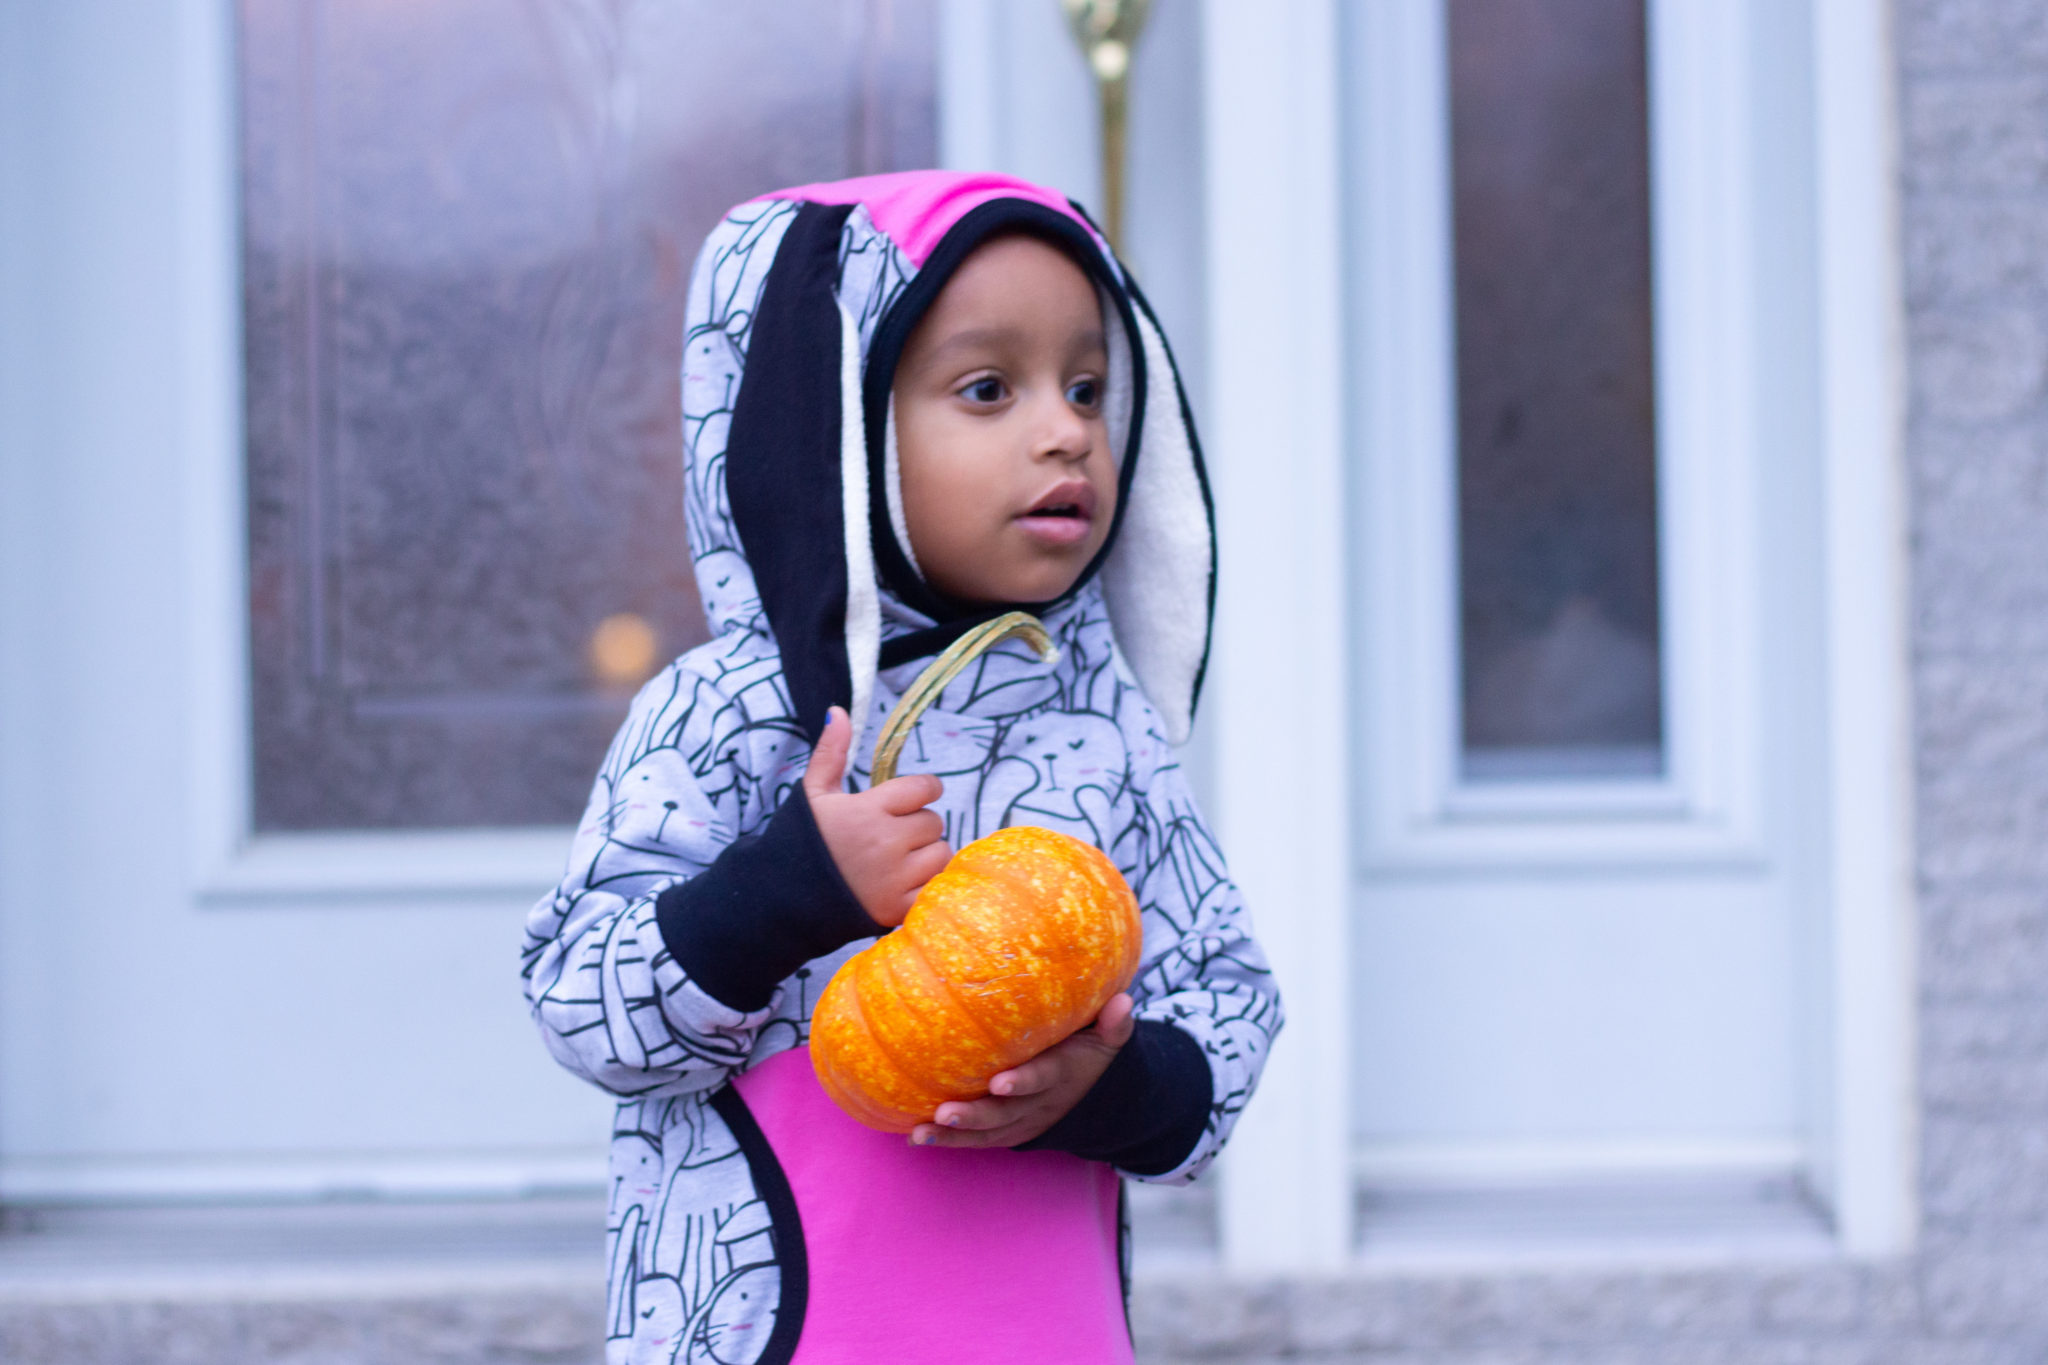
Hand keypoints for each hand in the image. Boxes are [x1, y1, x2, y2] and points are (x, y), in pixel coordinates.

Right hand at [805, 705, 951, 927]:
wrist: (781, 899)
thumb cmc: (800, 842)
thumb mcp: (812, 794)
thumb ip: (830, 752)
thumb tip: (837, 710)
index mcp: (868, 810)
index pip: (924, 788)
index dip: (921, 791)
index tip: (910, 799)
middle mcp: (886, 842)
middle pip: (933, 822)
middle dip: (918, 825)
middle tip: (893, 834)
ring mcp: (895, 879)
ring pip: (941, 853)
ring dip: (927, 854)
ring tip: (899, 859)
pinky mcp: (898, 909)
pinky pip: (935, 886)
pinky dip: (925, 884)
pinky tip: (903, 883)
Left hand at [909, 993, 1136, 1148]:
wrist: (1097, 1100)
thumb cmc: (1091, 1054)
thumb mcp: (1109, 1039)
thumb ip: (1115, 1023)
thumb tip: (1124, 1001)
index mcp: (1060, 1075)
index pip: (1042, 1078)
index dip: (1022, 1082)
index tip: (999, 1083)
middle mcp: (1037, 1104)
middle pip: (1005, 1115)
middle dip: (976, 1116)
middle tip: (945, 1113)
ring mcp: (1020, 1122)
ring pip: (986, 1133)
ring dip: (953, 1136)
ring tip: (920, 1133)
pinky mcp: (1007, 1132)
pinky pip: (976, 1141)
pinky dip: (948, 1142)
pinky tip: (914, 1136)